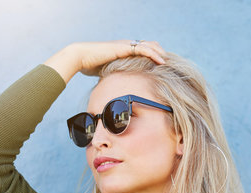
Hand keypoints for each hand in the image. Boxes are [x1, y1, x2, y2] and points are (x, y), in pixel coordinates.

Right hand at [43, 40, 166, 83]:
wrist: (80, 58)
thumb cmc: (89, 65)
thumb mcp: (107, 72)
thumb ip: (114, 76)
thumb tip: (114, 90)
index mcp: (123, 50)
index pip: (143, 50)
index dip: (154, 56)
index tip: (162, 66)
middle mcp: (126, 45)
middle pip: (150, 45)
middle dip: (161, 53)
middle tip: (170, 64)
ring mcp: (126, 45)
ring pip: (150, 45)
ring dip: (161, 53)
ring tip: (169, 62)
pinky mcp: (124, 47)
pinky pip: (144, 49)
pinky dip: (154, 54)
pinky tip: (162, 61)